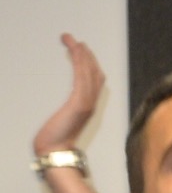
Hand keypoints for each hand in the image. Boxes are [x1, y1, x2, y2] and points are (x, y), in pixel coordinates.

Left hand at [33, 34, 104, 157]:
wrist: (55, 151)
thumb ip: (65, 111)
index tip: (82, 52)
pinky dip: (80, 62)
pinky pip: (82, 77)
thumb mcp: (61, 121)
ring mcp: (87, 102)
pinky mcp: (79, 103)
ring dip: (82, 55)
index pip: (94, 81)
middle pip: (95, 74)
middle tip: (77, 42)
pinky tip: (74, 52)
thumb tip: (62, 107)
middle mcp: (91, 102)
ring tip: (74, 41)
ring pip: (89, 73)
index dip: (90, 65)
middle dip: (87, 56)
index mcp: (87, 106)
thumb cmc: (55, 140)